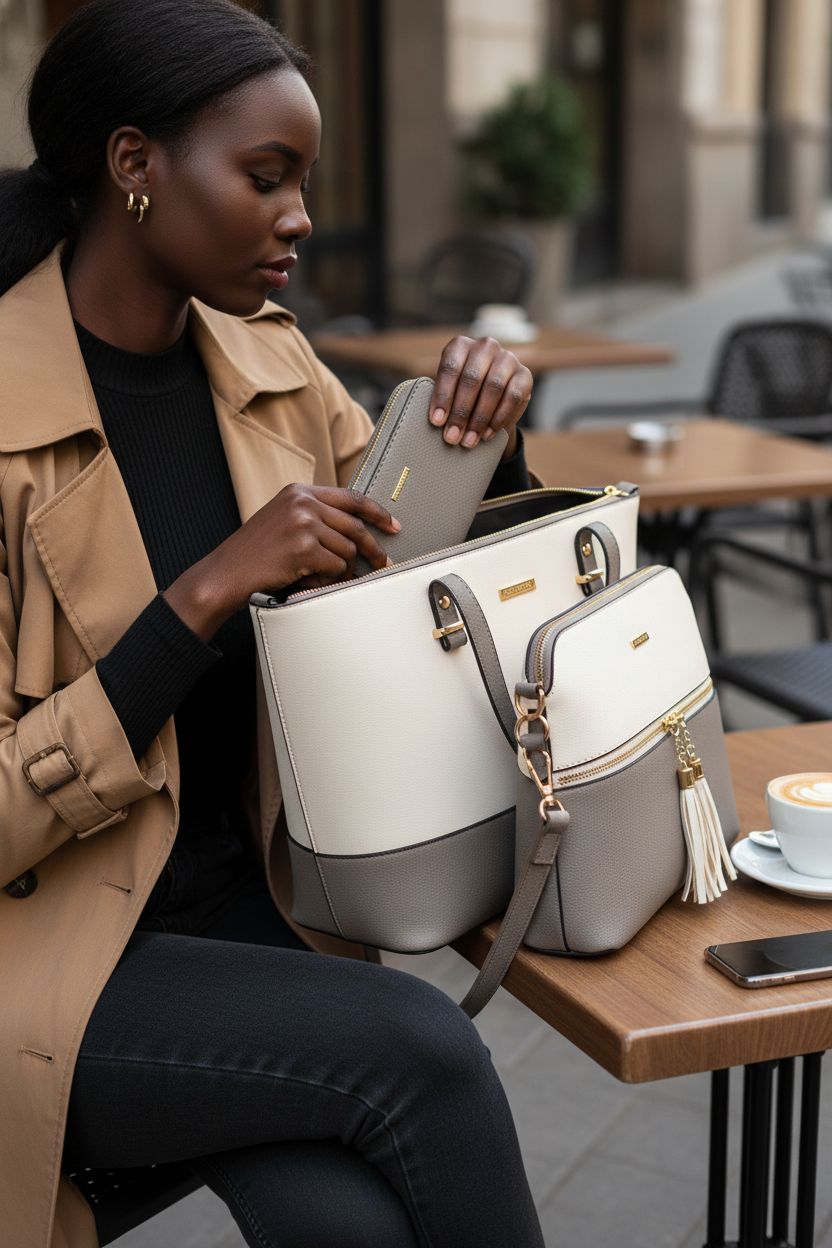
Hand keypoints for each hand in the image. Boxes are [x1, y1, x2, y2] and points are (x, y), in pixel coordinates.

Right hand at [163, 484, 399, 639]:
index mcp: (299, 491)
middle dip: (373, 548)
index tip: (392, 524)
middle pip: (355, 526)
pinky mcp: (304, 548)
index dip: (376, 512)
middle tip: (383, 562)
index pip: (350, 497)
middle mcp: (302, 502)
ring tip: (325, 577)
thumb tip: (354, 530)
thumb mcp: (282, 520)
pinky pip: (336, 566)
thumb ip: (313, 516)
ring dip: (343, 569)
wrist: (224, 574)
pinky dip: (331, 579)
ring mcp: (303, 523)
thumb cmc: (254, 554)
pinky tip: (313, 581)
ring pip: (347, 550)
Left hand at [427, 336, 532, 458]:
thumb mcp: (449, 392)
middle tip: (452, 437)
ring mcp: (507, 358)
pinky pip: (513, 396)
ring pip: (493, 387)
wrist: (492, 399)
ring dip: (479, 418)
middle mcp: (485, 347)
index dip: (443, 396)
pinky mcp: (525, 375)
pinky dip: (499, 418)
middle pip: (471, 378)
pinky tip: (487, 434)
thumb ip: (442, 400)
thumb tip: (437, 421)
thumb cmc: (462, 395)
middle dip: (460, 412)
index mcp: (460, 346)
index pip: (450, 368)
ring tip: (469, 440)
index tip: (436, 422)